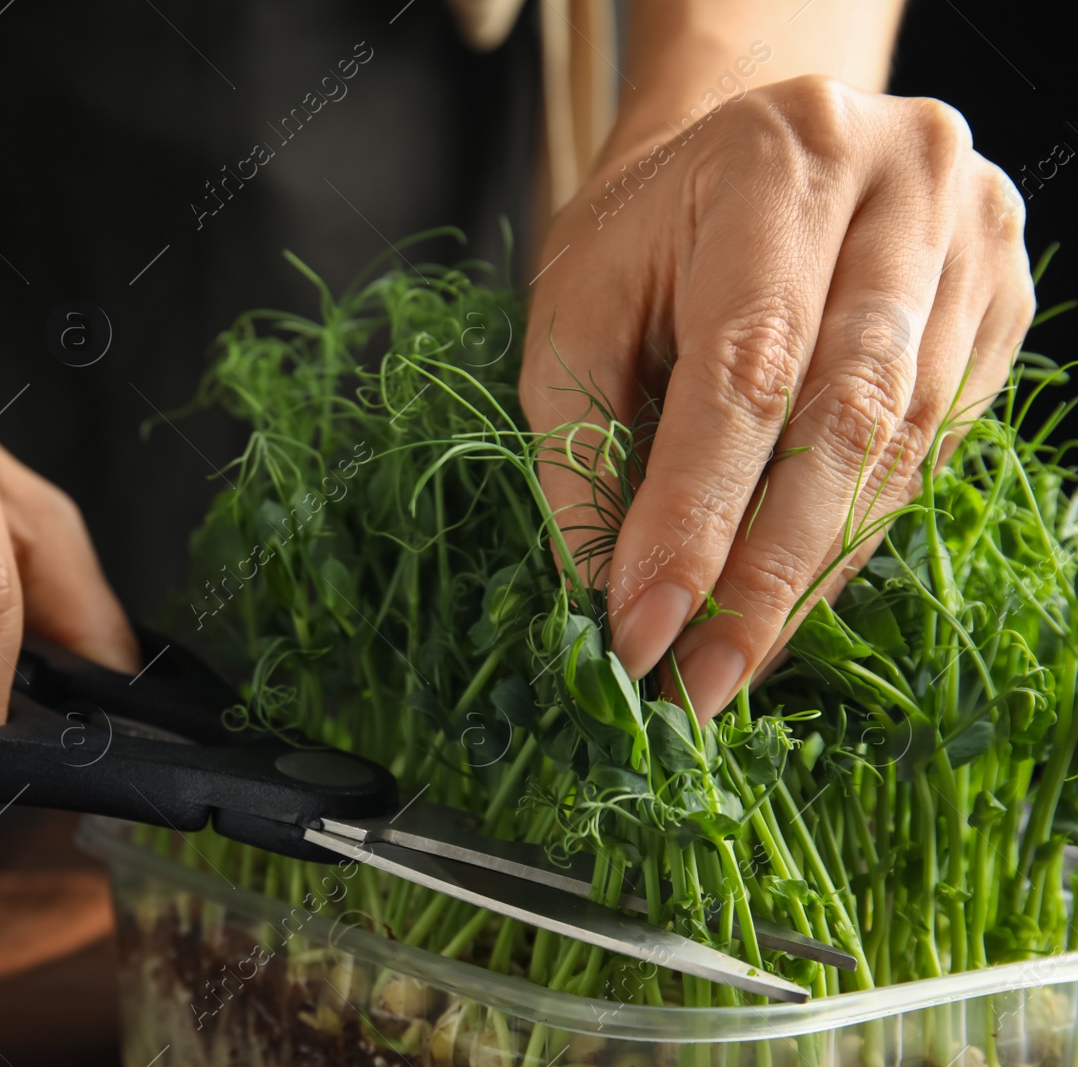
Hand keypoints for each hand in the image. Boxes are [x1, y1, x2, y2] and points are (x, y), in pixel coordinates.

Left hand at [522, 75, 1033, 720]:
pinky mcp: (1003, 296)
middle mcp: (906, 187)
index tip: (641, 628)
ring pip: (903, 445)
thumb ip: (581, 437)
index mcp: (779, 164)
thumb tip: (602, 589)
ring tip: (736, 658)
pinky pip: (933, 444)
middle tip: (701, 682)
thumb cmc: (649, 229)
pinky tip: (792, 589)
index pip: (746, 369)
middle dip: (766, 574)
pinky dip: (856, 529)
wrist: (749, 145)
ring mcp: (973, 242)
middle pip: (848, 417)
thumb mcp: (579, 306)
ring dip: (812, 571)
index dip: (694, 515)